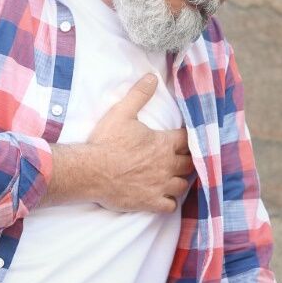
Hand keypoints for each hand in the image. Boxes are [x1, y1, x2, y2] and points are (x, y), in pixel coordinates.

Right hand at [87, 73, 193, 213]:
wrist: (91, 171)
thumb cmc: (106, 142)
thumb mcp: (122, 112)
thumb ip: (139, 94)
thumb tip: (152, 77)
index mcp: (164, 143)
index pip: (188, 139)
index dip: (187, 137)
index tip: (183, 137)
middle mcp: (168, 165)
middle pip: (190, 163)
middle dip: (187, 159)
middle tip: (181, 157)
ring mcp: (161, 186)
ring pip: (183, 185)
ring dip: (181, 179)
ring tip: (175, 176)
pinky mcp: (151, 202)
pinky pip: (171, 205)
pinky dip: (170, 201)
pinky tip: (165, 196)